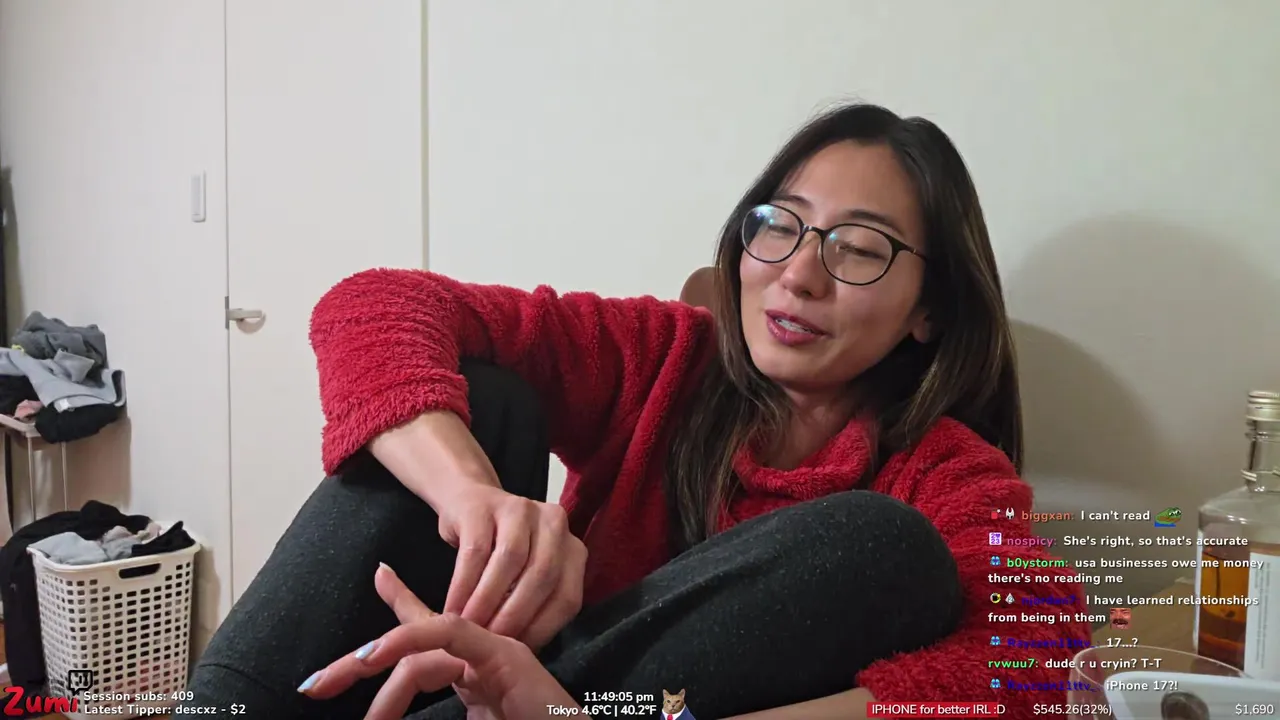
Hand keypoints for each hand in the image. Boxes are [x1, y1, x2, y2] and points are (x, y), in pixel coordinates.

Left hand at [301, 564, 580, 719]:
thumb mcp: (473, 718)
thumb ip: (435, 701)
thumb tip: (384, 716)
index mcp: (474, 669)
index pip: (424, 634)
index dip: (390, 616)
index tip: (355, 617)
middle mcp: (482, 652)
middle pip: (411, 640)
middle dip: (355, 662)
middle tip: (313, 685)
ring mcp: (494, 649)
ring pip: (420, 645)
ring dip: (374, 668)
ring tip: (348, 701)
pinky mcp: (502, 653)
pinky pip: (447, 634)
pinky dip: (407, 640)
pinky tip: (376, 656)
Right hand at [436, 483, 586, 649]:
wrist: (467, 502)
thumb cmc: (497, 553)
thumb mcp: (526, 576)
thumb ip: (534, 606)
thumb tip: (523, 658)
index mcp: (572, 548)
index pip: (567, 596)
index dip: (542, 629)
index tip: (515, 654)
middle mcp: (554, 523)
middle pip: (542, 577)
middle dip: (514, 616)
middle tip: (488, 644)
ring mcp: (520, 508)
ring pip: (510, 561)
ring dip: (487, 601)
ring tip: (468, 628)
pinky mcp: (484, 505)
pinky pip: (475, 551)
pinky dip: (463, 585)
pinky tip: (452, 608)